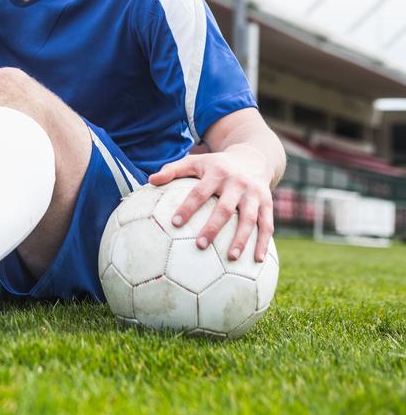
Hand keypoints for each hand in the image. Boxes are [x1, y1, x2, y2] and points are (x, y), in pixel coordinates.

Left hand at [148, 148, 273, 261]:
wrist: (252, 158)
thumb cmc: (216, 165)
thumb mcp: (195, 161)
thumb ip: (172, 170)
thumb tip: (150, 180)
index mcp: (217, 173)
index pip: (200, 192)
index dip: (188, 207)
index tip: (175, 224)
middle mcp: (237, 183)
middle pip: (225, 208)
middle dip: (213, 227)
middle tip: (200, 246)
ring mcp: (255, 194)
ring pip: (249, 219)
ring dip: (242, 239)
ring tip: (231, 258)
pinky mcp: (268, 203)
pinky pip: (267, 225)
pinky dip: (264, 242)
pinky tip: (257, 260)